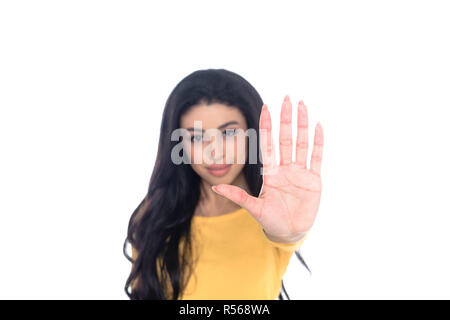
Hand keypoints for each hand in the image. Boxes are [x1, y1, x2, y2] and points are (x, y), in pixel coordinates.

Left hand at [212, 95, 323, 242]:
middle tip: (287, 98)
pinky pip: (316, 156)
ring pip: (302, 143)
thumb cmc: (270, 220)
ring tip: (302, 106)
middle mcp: (285, 168)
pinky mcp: (314, 179)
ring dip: (302, 125)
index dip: (267, 127)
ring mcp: (300, 172)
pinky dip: (318, 142)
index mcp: (271, 172)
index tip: (265, 108)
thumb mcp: (253, 208)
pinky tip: (318, 125)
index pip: (268, 144)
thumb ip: (237, 196)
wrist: (289, 232)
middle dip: (286, 119)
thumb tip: (215, 189)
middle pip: (286, 138)